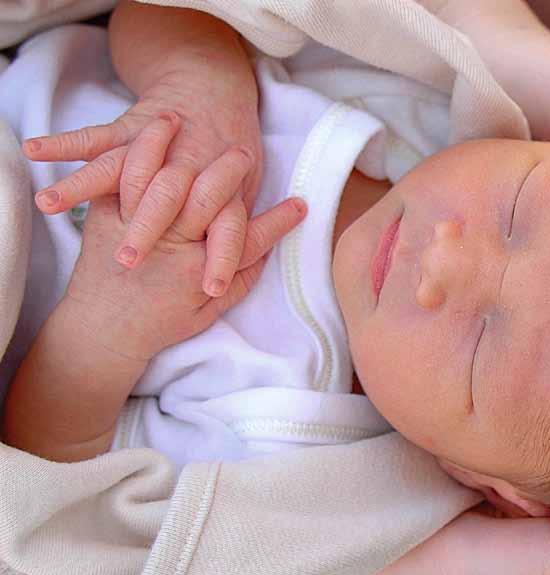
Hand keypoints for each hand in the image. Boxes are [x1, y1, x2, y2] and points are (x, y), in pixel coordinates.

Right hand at [22, 55, 261, 296]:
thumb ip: (244, 230)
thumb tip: (256, 261)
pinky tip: (36, 151)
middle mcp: (188, 172)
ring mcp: (157, 149)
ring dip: (85, 185)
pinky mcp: (129, 129)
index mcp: (222, 194)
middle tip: (128, 262)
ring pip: (122, 168)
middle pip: (166, 202)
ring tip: (49, 203)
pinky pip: (96, 137)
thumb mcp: (247, 193)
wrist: (214, 93)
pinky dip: (65, 143)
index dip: (223, 259)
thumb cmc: (235, 155)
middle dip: (146, 233)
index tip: (211, 288)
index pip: (228, 231)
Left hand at [64, 148, 304, 361]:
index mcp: (198, 270)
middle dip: (232, 170)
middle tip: (246, 153)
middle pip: (211, 196)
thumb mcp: (207, 312)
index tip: (299, 206)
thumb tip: (264, 254)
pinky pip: (123, 174)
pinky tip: (158, 129)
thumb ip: (237, 280)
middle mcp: (170, 244)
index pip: (246, 240)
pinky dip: (142, 147)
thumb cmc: (159, 322)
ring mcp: (136, 226)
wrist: (101, 327)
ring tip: (186, 123)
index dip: (278, 222)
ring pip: (165, 177)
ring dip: (176, 144)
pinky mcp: (108, 215)